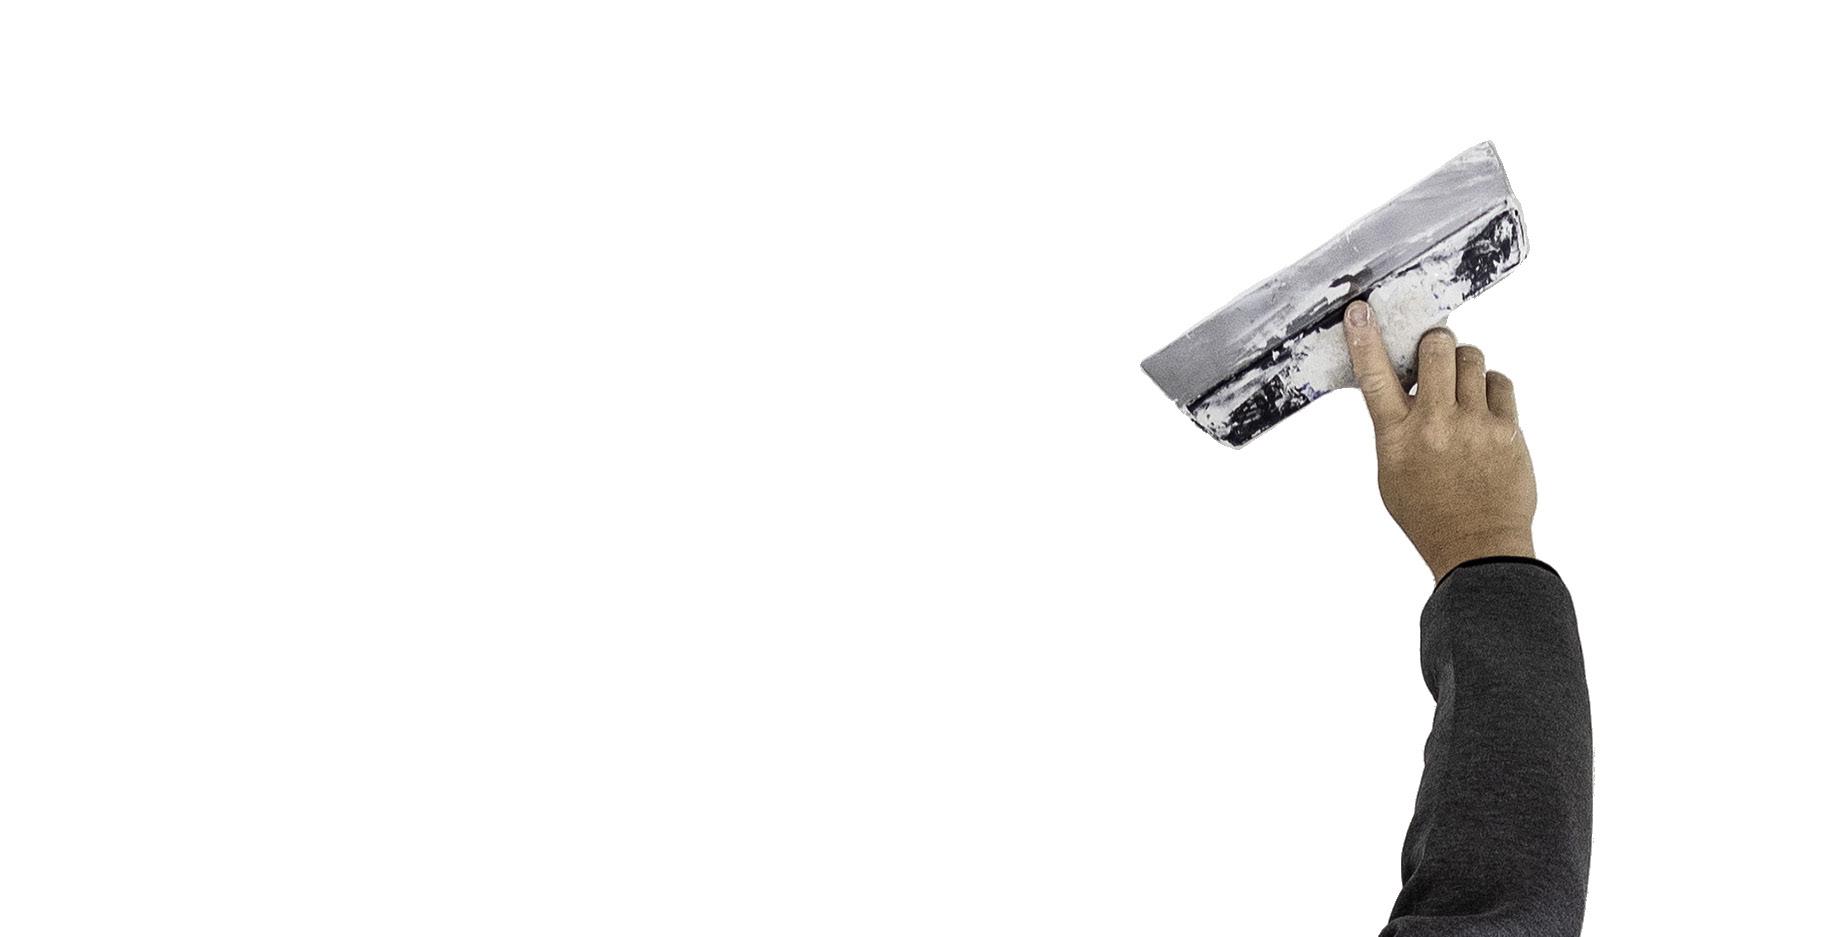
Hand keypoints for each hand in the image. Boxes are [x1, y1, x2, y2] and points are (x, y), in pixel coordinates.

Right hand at [1343, 300, 1536, 579]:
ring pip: (1472, 357)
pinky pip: (1499, 381)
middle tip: (1434, 357)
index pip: (1374, 377)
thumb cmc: (1429, 514)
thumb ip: (1395, 428)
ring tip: (1461, 387)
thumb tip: (1406, 388)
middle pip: (1437, 347)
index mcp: (1396, 438)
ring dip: (1463, 363)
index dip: (1365, 339)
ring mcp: (1475, 425)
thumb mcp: (1391, 472)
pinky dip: (1490, 386)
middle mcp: (1435, 425)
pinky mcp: (1508, 430)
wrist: (1478, 547)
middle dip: (1435, 344)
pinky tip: (1484, 407)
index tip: (1361, 311)